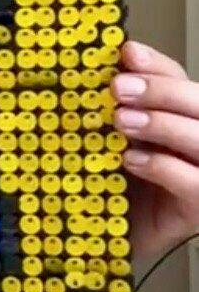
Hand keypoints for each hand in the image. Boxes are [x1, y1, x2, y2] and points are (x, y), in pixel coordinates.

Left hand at [114, 41, 198, 262]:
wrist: (106, 238)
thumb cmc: (112, 186)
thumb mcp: (110, 141)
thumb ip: (114, 109)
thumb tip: (101, 72)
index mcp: (180, 117)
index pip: (181, 79)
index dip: (157, 65)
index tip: (126, 53)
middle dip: (160, 91)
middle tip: (119, 89)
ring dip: (162, 124)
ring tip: (121, 121)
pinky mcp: (198, 208)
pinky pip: (193, 182)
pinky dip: (163, 167)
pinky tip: (131, 160)